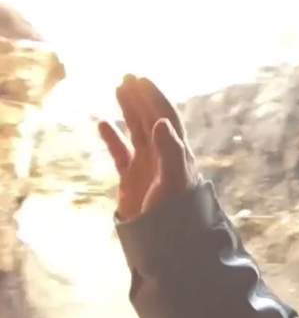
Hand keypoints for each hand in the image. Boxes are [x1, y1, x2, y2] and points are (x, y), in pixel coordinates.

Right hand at [98, 75, 199, 220]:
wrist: (164, 241)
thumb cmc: (174, 212)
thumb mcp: (174, 180)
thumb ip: (170, 152)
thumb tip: (161, 122)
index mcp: (176, 152)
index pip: (165, 117)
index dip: (154, 97)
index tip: (141, 79)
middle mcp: (163, 155)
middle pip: (151, 118)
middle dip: (141, 97)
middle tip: (127, 77)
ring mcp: (147, 166)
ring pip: (136, 131)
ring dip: (129, 110)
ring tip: (118, 89)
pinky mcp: (132, 179)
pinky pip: (121, 153)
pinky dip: (113, 138)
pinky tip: (103, 124)